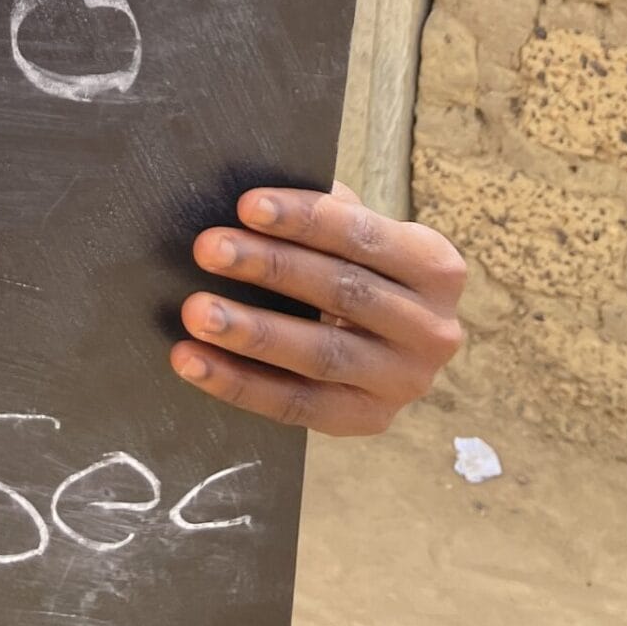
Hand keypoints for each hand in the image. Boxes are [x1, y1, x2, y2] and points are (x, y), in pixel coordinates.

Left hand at [170, 181, 464, 436]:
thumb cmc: (356, 263)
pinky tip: (192, 361)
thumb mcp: (357, 230)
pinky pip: (296, 405)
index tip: (245, 205)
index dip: (305, 220)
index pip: (364, 236)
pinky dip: (237, 382)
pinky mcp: (369, 420)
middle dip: (269, 268)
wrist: (391, 335)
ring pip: (319, 355)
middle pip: (341, 292)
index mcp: (435, 267)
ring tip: (194, 311)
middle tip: (207, 249)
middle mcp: (433, 330)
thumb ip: (323, 211)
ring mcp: (405, 383)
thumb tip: (249, 205)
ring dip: (250, 332)